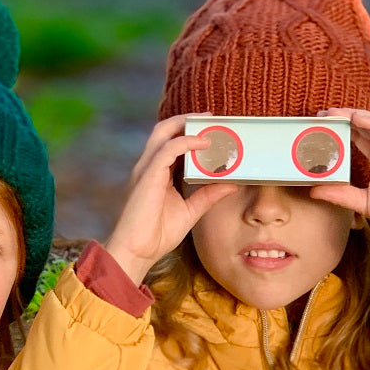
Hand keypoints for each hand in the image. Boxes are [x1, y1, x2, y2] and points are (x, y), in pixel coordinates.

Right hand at [104, 115, 236, 283]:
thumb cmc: (156, 235)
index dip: (190, 133)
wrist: (137, 251)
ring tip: (210, 123)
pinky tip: (204, 142)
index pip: (172, 143)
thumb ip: (209, 195)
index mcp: (156, 174)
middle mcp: (149, 167)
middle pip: (165, 130)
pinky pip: (168, 149)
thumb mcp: (191, 211)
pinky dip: (187, 141)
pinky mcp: (148, 175)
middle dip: (187, 120)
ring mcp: (146, 169)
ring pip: (164, 132)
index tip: (213, 129)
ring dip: (187, 124)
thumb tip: (232, 184)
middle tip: (212, 118)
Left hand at [309, 108, 369, 231]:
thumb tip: (314, 191)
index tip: (320, 123)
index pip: (359, 137)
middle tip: (322, 112)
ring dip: (355, 116)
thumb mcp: (362, 201)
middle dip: (344, 118)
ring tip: (335, 112)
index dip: (341, 128)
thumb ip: (340, 194)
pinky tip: (357, 118)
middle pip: (366, 126)